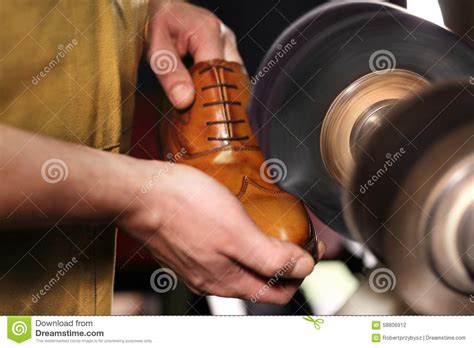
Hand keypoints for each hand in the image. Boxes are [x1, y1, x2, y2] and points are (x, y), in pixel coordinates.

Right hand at [119, 162, 317, 303]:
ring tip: (272, 229)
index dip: (300, 273)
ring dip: (262, 254)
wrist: (139, 194)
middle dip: (284, 264)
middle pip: (261, 281)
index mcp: (228, 281)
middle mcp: (213, 279)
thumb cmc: (184, 206)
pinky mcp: (189, 248)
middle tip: (296, 237)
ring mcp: (199, 265)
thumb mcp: (236, 232)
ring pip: (242, 268)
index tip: (310, 249)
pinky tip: (242, 224)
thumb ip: (270, 257)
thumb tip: (302, 268)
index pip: (277, 292)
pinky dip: (241, 245)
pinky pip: (223, 255)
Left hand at [146, 1, 242, 108]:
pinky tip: (210, 98)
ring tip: (208, 110)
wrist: (159, 8)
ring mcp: (229, 42)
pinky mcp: (227, 49)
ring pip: (236, 77)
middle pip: (232, 77)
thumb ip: (169, 74)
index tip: (198, 114)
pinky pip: (232, 73)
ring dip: (224, 93)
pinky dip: (222, 87)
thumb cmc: (154, 23)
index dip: (209, 96)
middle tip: (205, 118)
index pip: (218, 74)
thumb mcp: (154, 48)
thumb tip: (185, 101)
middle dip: (220, 98)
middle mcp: (224, 36)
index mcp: (208, 32)